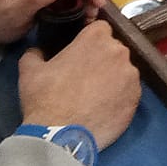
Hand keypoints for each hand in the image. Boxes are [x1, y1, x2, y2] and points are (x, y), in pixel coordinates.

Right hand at [17, 24, 140, 149]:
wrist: (59, 136)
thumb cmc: (44, 98)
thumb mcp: (30, 70)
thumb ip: (35, 53)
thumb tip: (38, 51)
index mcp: (96, 37)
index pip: (99, 29)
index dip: (90, 41)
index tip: (81, 55)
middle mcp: (119, 51)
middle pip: (113, 50)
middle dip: (102, 59)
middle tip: (85, 78)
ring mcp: (131, 75)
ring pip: (123, 71)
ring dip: (112, 78)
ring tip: (94, 96)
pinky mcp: (136, 98)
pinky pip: (129, 92)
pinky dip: (119, 97)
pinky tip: (103, 108)